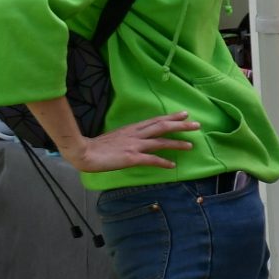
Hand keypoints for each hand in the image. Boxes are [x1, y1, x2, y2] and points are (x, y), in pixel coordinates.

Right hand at [64, 113, 195, 173]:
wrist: (81, 152)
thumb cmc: (94, 146)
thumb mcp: (114, 137)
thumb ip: (126, 137)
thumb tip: (134, 141)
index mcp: (131, 129)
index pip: (155, 120)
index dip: (171, 117)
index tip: (184, 113)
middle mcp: (135, 134)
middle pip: (162, 127)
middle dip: (180, 125)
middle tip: (196, 124)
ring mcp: (134, 145)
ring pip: (161, 142)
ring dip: (177, 143)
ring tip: (191, 145)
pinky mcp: (131, 157)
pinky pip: (151, 159)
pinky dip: (163, 162)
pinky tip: (172, 165)